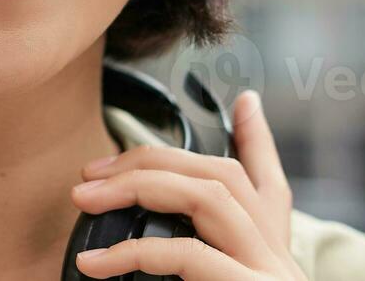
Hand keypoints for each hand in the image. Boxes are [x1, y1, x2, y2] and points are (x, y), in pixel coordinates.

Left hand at [69, 90, 306, 280]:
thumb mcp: (226, 279)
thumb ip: (196, 256)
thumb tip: (158, 231)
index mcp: (275, 256)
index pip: (272, 189)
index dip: (259, 139)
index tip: (246, 101)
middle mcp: (278, 259)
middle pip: (224, 179)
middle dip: (153, 162)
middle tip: (90, 173)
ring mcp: (269, 273)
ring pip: (210, 198)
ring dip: (140, 186)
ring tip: (85, 198)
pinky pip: (188, 255)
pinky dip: (135, 252)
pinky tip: (97, 261)